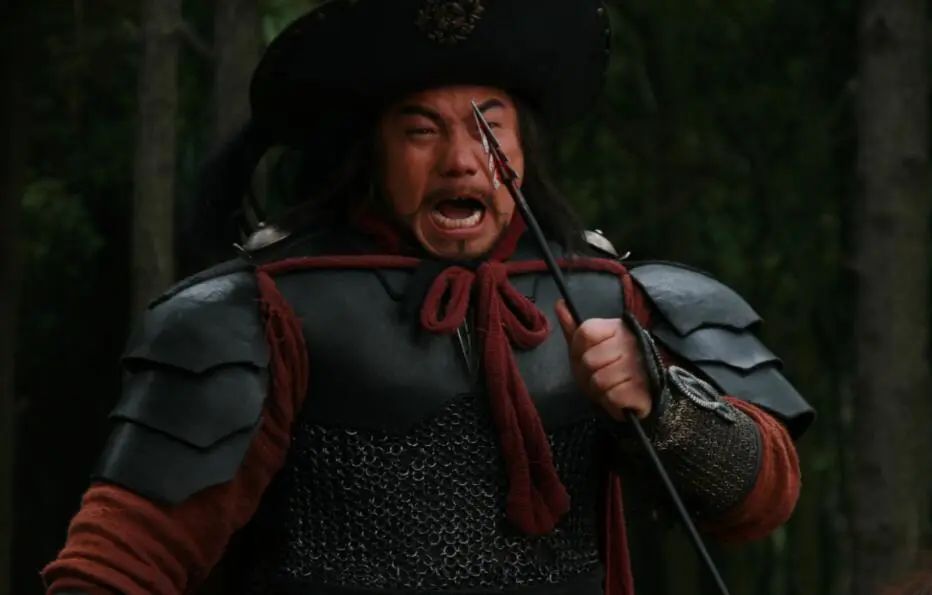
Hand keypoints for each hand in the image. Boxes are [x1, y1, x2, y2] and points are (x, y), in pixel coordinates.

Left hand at [554, 300, 652, 420]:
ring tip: (609, 387)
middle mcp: (631, 342)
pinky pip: (612, 396)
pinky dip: (611, 401)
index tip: (586, 357)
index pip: (585, 332)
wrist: (638, 395)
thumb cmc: (609, 369)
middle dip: (588, 375)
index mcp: (617, 328)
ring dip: (599, 390)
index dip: (578, 350)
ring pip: (599, 380)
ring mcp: (640, 365)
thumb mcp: (588, 349)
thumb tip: (559, 303)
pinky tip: (620, 397)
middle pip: (589, 360)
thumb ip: (573, 329)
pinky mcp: (644, 388)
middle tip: (599, 376)